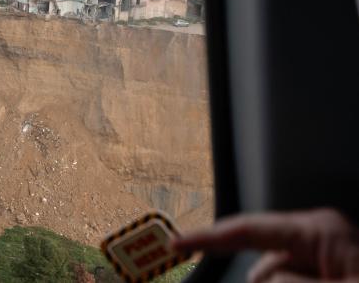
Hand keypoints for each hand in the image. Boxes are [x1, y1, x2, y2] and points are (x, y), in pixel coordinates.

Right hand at [173, 208, 358, 281]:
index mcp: (318, 232)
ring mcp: (327, 257)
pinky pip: (294, 280)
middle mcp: (319, 237)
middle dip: (258, 279)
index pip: (248, 229)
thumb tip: (260, 277)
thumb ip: (288, 282)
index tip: (176, 243)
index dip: (208, 236)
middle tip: (272, 277)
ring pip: (278, 277)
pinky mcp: (331, 273)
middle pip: (265, 262)